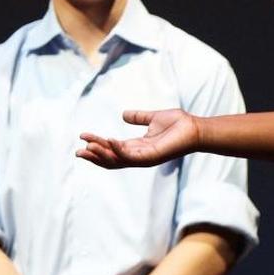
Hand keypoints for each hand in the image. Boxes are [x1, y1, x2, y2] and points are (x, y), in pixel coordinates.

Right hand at [76, 109, 199, 167]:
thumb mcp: (153, 118)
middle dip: (94, 155)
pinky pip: (129, 156)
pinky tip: (107, 141)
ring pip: (117, 160)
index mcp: (138, 146)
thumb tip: (123, 114)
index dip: (98, 144)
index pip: (113, 149)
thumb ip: (138, 117)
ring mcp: (145, 158)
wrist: (195, 127)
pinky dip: (117, 150)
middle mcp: (139, 155)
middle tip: (78, 151)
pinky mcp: (151, 157)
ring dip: (101, 154)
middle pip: (111, 159)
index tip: (83, 136)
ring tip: (87, 146)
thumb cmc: (179, 124)